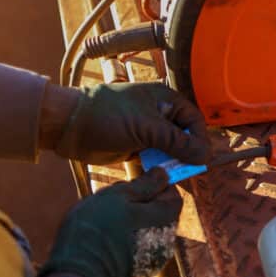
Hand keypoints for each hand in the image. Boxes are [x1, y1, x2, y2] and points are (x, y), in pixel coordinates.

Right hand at [39, 167, 182, 276]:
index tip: (136, 182)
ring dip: (135, 224)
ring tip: (107, 223)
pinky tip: (107, 242)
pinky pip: (139, 250)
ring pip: (149, 232)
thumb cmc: (97, 229)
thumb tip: (163, 173)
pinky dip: (128, 243)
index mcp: (166, 219)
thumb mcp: (118, 196)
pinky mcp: (141, 273)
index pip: (173, 194)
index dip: (156, 185)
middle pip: (161, 214)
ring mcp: (156, 260)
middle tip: (114, 203)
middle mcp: (168, 241)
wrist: (80, 274)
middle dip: (142, 205)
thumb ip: (145, 184)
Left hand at [44, 81, 209, 164]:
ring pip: (172, 150)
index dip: (200, 139)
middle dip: (188, 153)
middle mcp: (159, 114)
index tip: (200, 158)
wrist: (70, 126)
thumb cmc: (108, 117)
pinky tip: (161, 176)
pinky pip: (157, 159)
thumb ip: (178, 143)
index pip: (194, 121)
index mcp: (165, 100)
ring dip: (175, 163)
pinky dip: (161, 168)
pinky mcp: (137, 147)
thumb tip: (205, 155)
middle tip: (189, 170)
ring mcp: (147, 132)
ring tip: (175, 174)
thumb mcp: (147, 128)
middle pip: (185, 136)